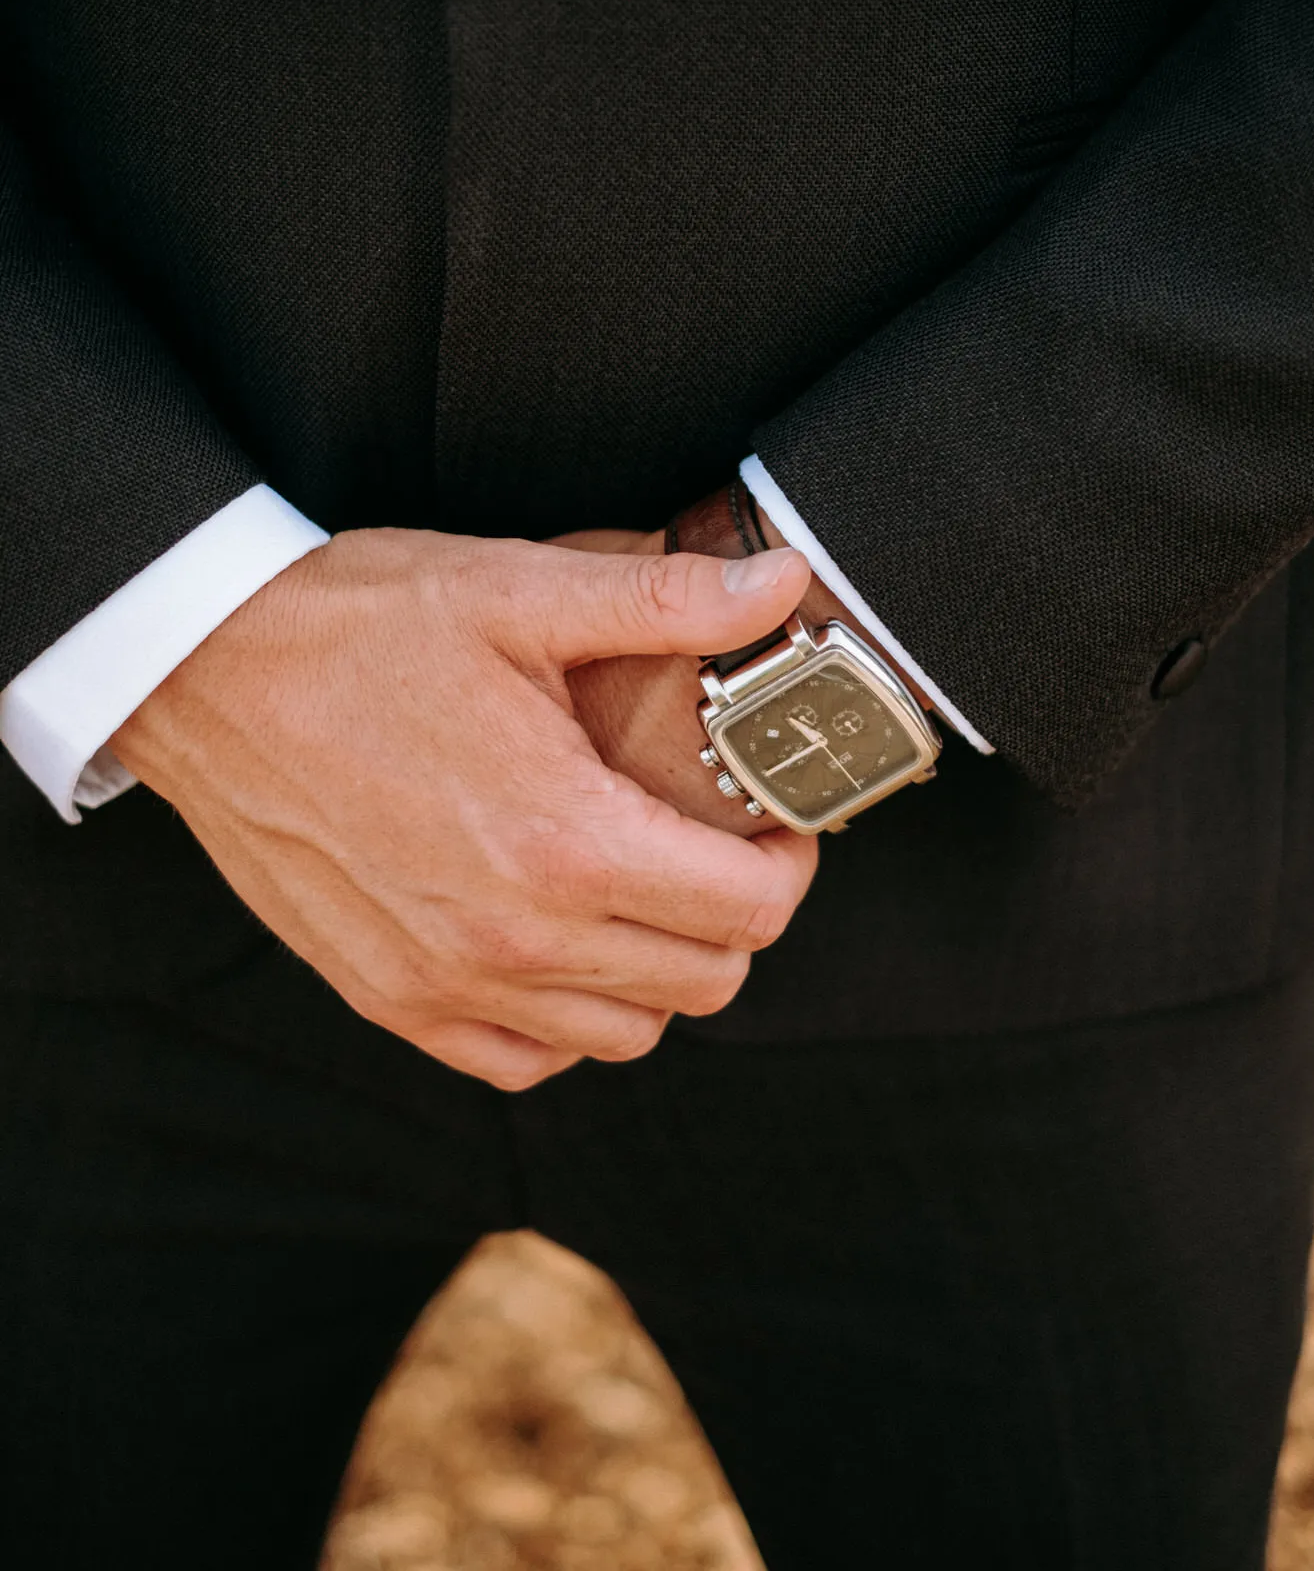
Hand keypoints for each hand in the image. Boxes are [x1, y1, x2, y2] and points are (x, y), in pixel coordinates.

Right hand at [111, 527, 816, 1090]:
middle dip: (737, 913)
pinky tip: (559, 942)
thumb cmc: (356, 625)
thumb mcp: (520, 587)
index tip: (771, 819)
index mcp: (566, 839)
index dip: (787, 863)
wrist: (199, 671)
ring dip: (659, 969)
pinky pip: (521, 1059)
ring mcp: (445, 980)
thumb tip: (785, 580)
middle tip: (715, 843)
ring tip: (641, 886)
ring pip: (624, 1035)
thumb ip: (669, 600)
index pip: (750, 912)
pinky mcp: (389, 997)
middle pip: (704, 981)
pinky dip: (565, 1019)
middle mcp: (514, 937)